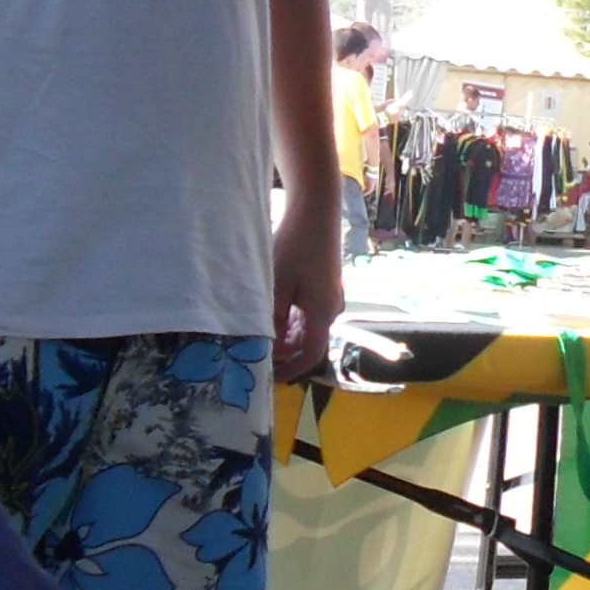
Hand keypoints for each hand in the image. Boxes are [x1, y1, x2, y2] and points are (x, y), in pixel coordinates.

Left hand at [272, 195, 341, 383]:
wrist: (316, 211)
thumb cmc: (295, 247)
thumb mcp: (277, 284)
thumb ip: (273, 319)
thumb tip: (269, 348)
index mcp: (323, 313)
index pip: (311, 354)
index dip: (292, 370)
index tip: (270, 378)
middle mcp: (332, 309)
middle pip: (310, 342)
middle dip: (285, 352)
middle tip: (257, 354)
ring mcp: (331, 296)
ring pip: (309, 327)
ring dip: (287, 335)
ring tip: (260, 333)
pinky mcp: (326, 285)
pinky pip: (310, 313)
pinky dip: (293, 320)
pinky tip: (274, 311)